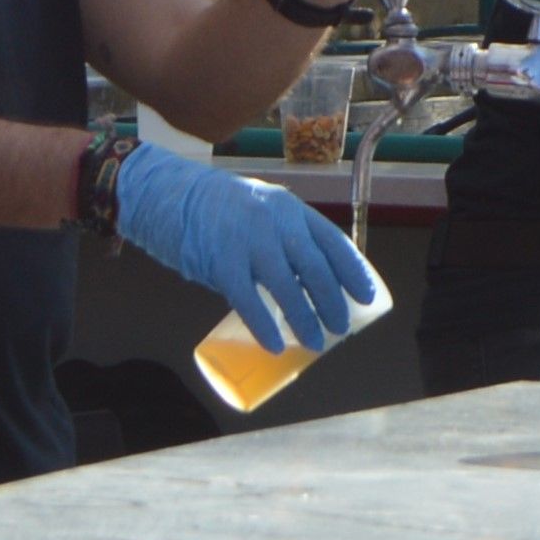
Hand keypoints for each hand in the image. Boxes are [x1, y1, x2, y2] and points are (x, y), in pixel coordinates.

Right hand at [108, 143, 376, 353]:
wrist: (172, 194)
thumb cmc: (221, 211)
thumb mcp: (262, 210)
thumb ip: (284, 239)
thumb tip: (309, 285)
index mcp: (290, 209)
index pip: (333, 241)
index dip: (353, 271)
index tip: (367, 296)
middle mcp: (275, 221)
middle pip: (315, 268)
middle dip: (332, 301)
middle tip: (341, 327)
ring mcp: (248, 240)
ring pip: (287, 287)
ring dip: (305, 319)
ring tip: (316, 343)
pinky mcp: (221, 261)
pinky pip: (249, 300)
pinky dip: (264, 326)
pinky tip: (276, 345)